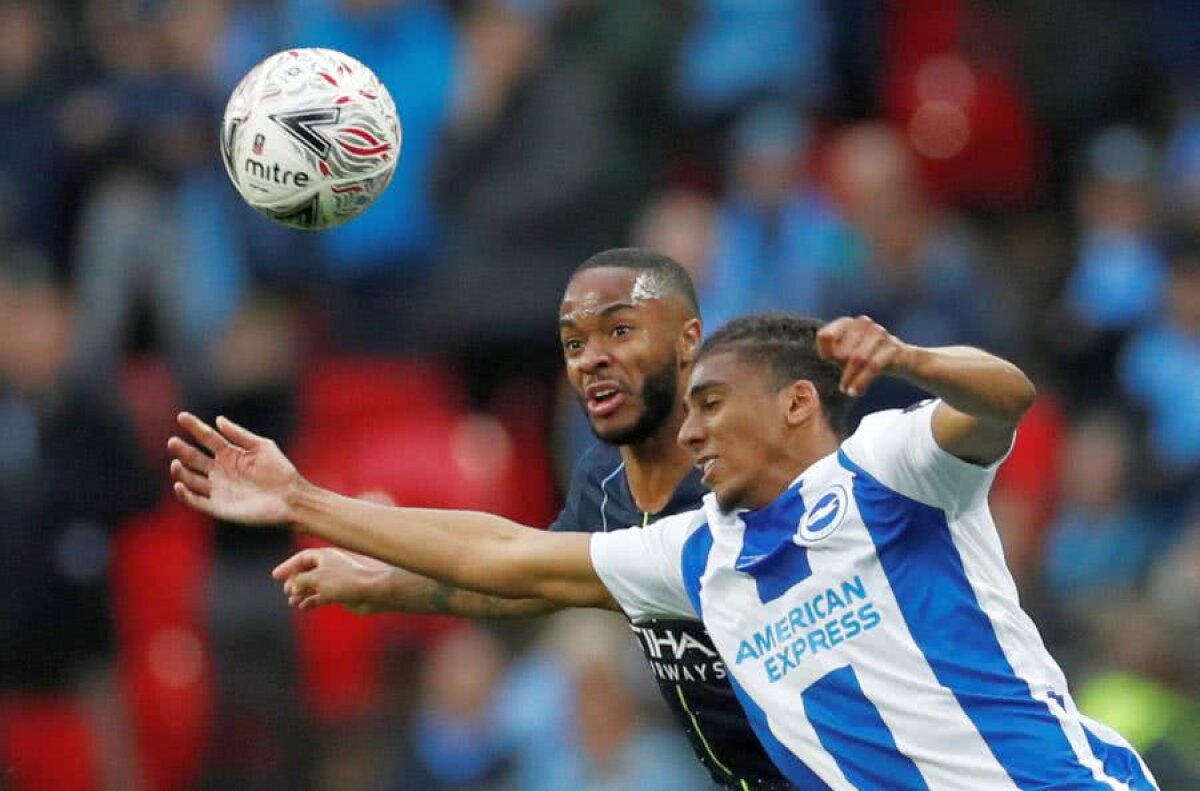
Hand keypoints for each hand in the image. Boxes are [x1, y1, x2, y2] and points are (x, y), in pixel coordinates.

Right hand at [167, 412, 298, 525]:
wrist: (291, 498)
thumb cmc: (280, 471)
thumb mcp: (262, 447)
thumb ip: (239, 435)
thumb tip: (218, 419)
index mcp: (230, 454)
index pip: (207, 438)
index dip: (194, 427)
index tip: (181, 416)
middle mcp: (220, 470)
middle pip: (195, 458)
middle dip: (182, 450)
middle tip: (173, 442)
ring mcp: (218, 489)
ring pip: (191, 479)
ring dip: (181, 472)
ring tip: (176, 464)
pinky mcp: (218, 507)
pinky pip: (196, 501)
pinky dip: (185, 495)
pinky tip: (179, 485)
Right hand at [272, 547, 392, 612]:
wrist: (370, 593)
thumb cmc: (344, 582)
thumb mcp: (316, 579)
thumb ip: (300, 581)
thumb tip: (292, 586)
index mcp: (324, 556)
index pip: (301, 558)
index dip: (288, 566)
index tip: (275, 576)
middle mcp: (329, 566)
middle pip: (306, 571)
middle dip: (294, 581)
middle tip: (286, 590)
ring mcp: (334, 580)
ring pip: (312, 585)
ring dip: (301, 592)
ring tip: (292, 601)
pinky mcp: (339, 593)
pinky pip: (320, 596)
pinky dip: (311, 601)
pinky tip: (303, 607)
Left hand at [816, 315, 914, 396]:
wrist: (902, 358)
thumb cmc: (865, 354)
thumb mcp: (844, 353)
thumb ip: (830, 351)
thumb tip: (828, 354)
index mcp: (847, 323)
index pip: (825, 336)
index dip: (824, 353)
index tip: (829, 362)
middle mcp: (863, 324)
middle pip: (842, 352)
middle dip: (841, 367)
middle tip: (843, 382)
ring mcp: (879, 333)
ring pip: (858, 360)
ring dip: (850, 378)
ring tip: (847, 390)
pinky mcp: (892, 347)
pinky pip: (873, 366)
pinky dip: (862, 381)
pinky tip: (856, 392)